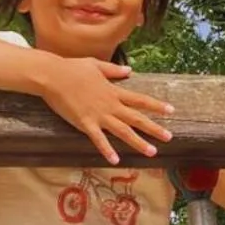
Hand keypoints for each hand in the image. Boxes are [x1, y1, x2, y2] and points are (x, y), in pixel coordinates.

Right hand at [35, 55, 173, 164]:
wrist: (53, 76)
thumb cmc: (72, 68)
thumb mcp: (96, 65)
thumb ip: (114, 70)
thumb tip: (129, 71)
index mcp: (113, 91)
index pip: (140, 100)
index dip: (156, 106)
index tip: (171, 111)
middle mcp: (110, 105)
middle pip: (136, 118)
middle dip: (154, 128)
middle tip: (169, 137)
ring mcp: (98, 115)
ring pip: (123, 131)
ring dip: (138, 142)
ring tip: (152, 151)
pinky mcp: (85, 123)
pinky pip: (98, 139)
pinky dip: (107, 150)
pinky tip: (116, 160)